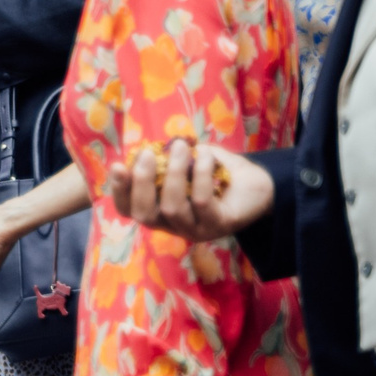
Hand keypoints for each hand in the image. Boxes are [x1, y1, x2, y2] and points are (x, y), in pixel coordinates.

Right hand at [123, 139, 273, 241]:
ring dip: (174, 173)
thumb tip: (147, 146)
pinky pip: (201, 202)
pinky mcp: (219, 225)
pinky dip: (200, 175)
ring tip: (181, 146)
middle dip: (141, 183)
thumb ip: (165, 156)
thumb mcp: (185, 160)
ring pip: (172, 208)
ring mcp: (196, 229)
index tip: (118, 164)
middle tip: (148, 153)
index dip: (118, 190)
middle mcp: (174, 225)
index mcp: (159, 210)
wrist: (257, 184)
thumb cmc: (214, 171)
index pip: (129, 209)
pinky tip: (205, 155)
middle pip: (144, 215)